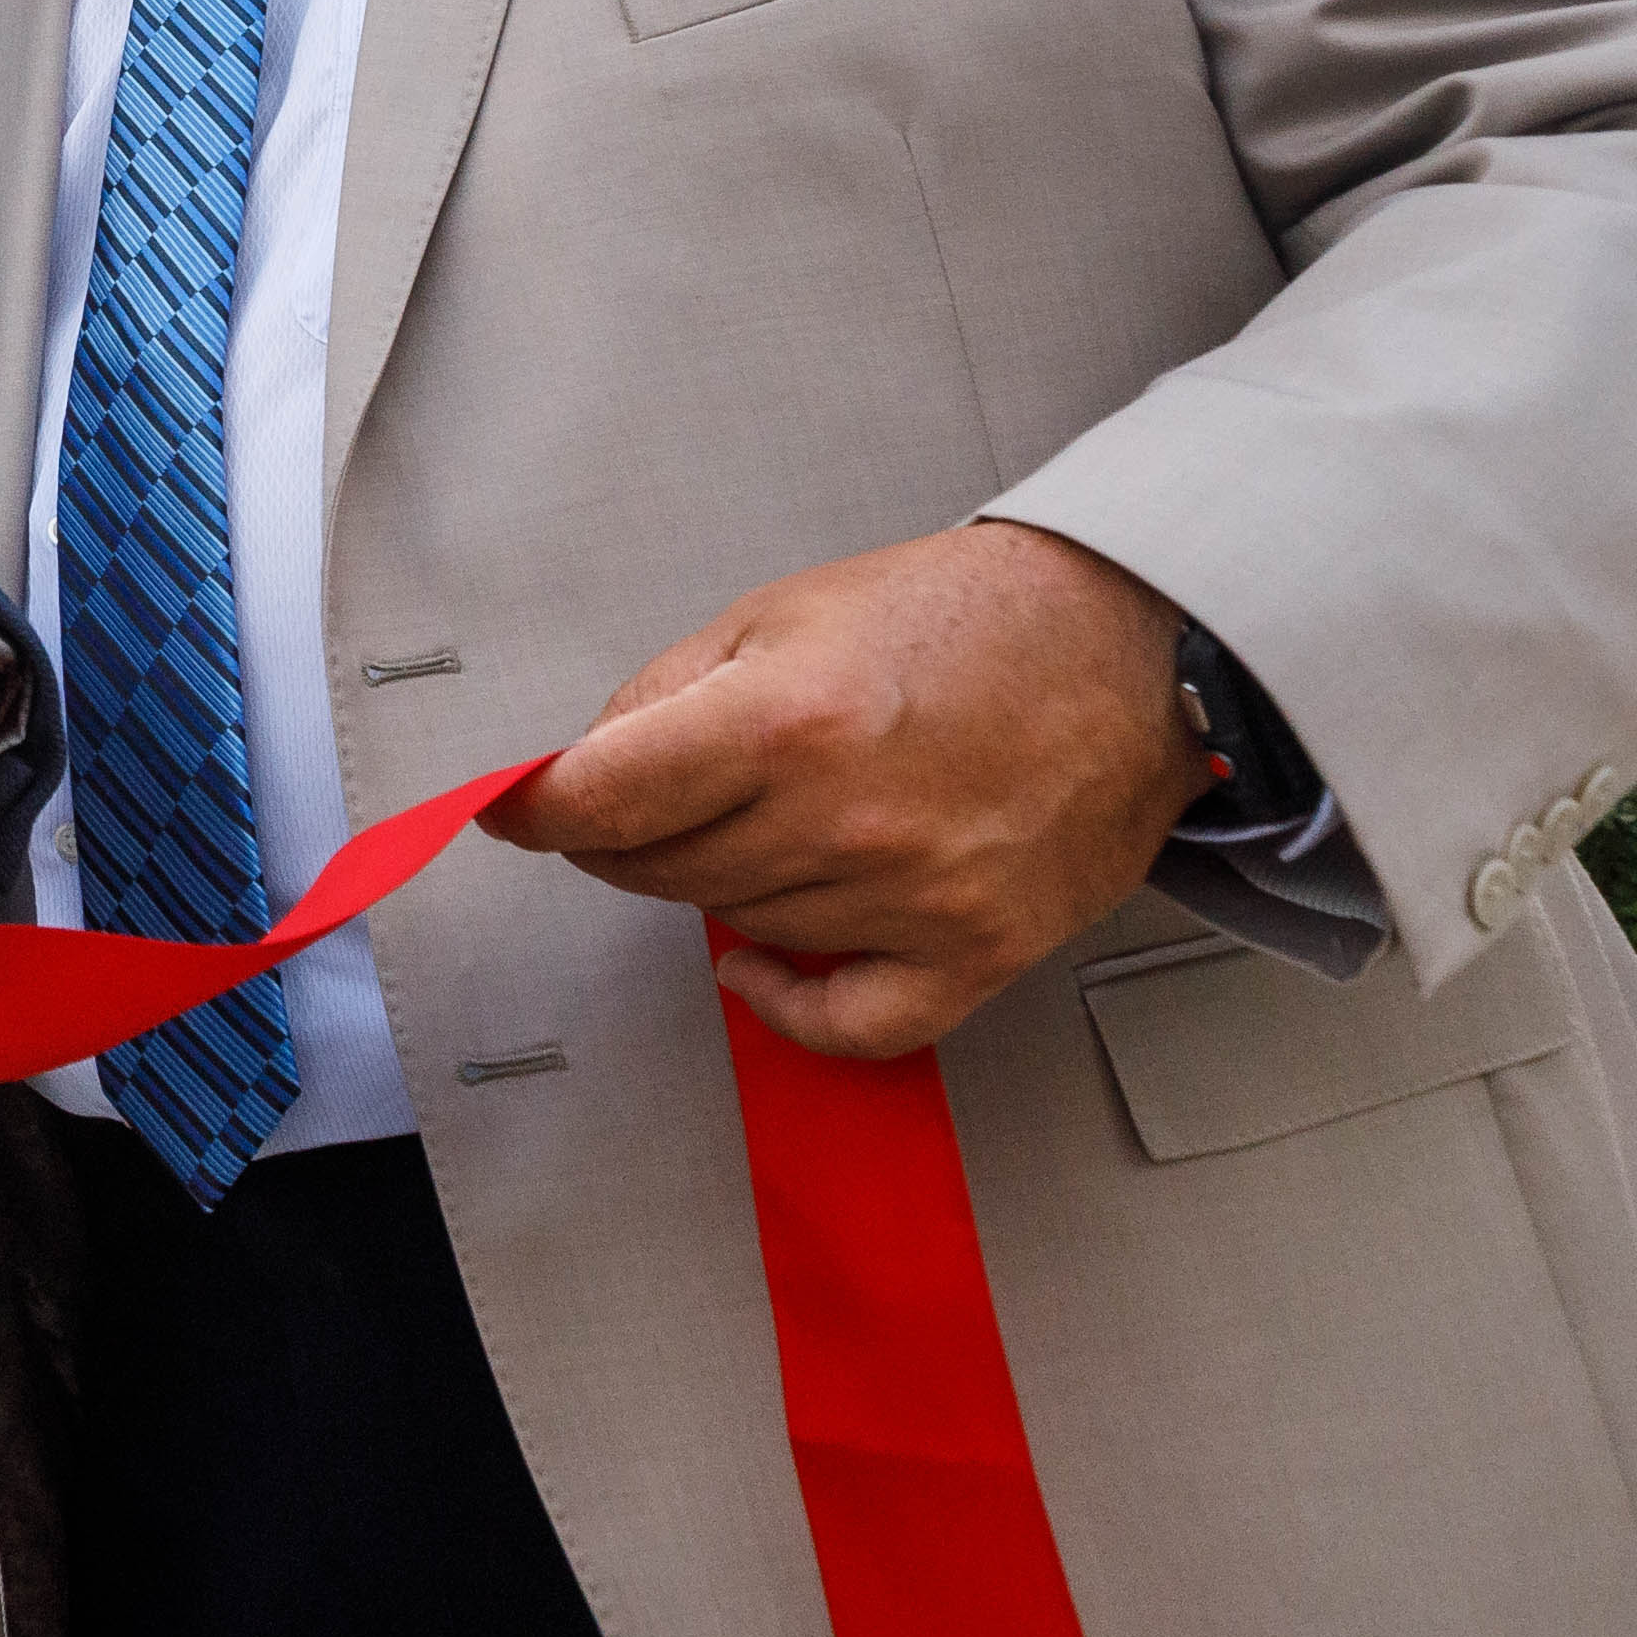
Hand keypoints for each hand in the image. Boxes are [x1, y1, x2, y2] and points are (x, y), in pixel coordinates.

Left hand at [485, 522, 1196, 1057]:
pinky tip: (755, 967)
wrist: (1123, 644)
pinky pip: (852, 1024)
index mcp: (789, 720)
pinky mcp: (980, 950)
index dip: (537, 810)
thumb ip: (667, 693)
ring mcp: (917, 896)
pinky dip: (789, 1007)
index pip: (604, 799)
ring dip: (716, 885)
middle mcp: (849, 820)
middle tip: (634, 805)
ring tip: (751, 823)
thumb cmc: (961, 619)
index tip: (513, 810)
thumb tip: (583, 770)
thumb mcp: (781, 612)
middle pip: (661, 872)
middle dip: (623, 840)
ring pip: (742, 927)